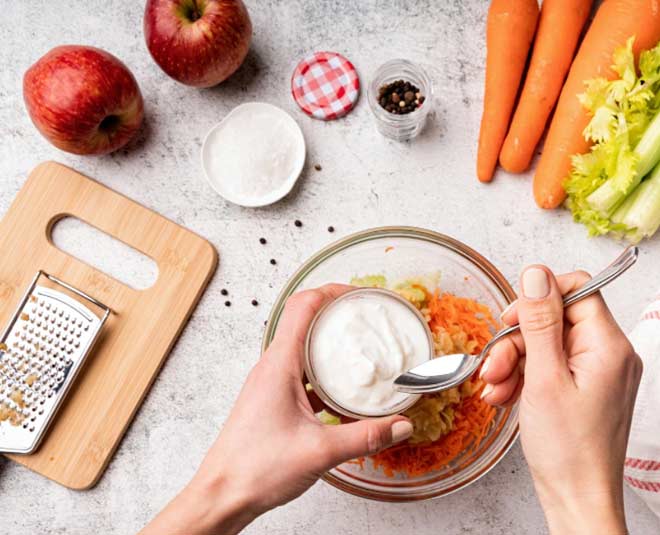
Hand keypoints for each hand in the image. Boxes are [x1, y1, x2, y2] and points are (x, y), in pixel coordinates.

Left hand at [141, 284, 412, 534]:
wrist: (223, 493)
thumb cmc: (255, 468)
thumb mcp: (320, 452)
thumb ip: (365, 437)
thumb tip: (400, 425)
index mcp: (279, 365)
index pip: (303, 307)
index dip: (332, 291)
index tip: (360, 294)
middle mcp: (273, 366)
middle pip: (305, 321)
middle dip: (337, 314)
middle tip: (367, 317)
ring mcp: (272, 382)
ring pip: (304, 348)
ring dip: (331, 344)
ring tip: (361, 349)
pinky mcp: (274, 399)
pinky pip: (303, 374)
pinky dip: (325, 374)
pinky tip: (345, 393)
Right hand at [479, 267, 641, 534]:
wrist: (576, 498)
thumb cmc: (568, 449)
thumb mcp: (544, 378)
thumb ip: (540, 322)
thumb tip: (535, 274)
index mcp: (608, 346)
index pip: (577, 290)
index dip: (538, 299)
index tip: (511, 319)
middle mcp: (608, 354)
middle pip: (554, 320)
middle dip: (516, 341)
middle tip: (493, 367)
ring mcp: (596, 371)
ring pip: (545, 344)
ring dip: (512, 363)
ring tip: (494, 389)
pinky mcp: (583, 386)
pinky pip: (548, 366)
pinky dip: (522, 377)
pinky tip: (503, 397)